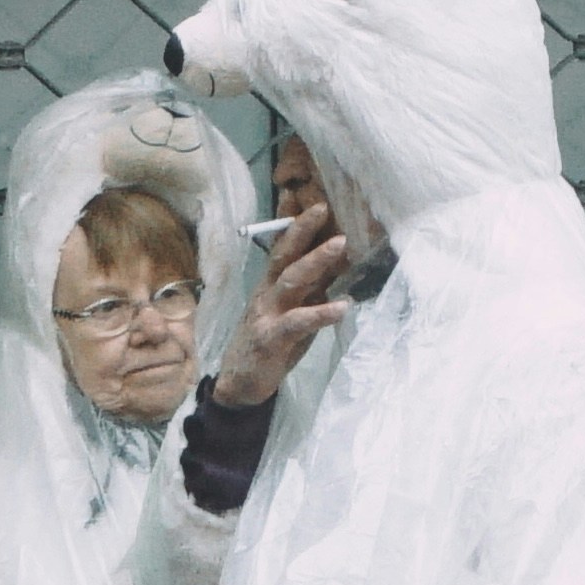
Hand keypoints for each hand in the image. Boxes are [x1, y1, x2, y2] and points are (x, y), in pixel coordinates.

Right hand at [212, 185, 354, 408]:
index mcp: (271, 285)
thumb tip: (339, 267)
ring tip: (341, 244)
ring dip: (317, 261)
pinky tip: (343, 307)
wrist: (241, 384)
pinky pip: (298, 322)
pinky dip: (321, 313)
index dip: (296, 225)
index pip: (284, 249)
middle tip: (324, 208)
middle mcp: (267, 293)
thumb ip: (311, 290)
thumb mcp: (292, 312)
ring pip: (291, 280)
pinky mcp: (272, 338)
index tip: (313, 200)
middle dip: (304, 230)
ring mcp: (268, 314)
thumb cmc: (271, 345)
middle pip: (284, 255)